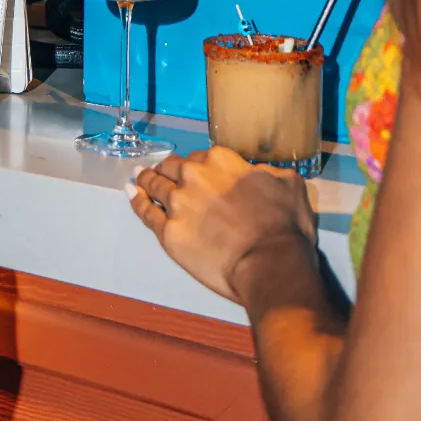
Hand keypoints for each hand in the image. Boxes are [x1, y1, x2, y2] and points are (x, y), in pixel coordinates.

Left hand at [128, 146, 317, 302]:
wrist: (269, 264)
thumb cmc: (284, 226)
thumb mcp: (288, 185)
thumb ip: (269, 173)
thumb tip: (260, 173)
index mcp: (220, 160)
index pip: (201, 156)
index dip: (199, 165)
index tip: (198, 171)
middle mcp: (193, 176)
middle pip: (173, 167)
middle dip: (168, 168)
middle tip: (162, 171)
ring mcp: (177, 204)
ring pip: (155, 184)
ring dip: (146, 179)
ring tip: (139, 177)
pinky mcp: (168, 232)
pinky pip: (146, 212)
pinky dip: (136, 200)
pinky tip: (131, 193)